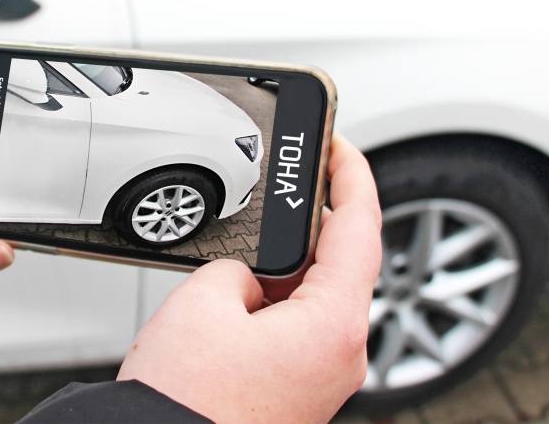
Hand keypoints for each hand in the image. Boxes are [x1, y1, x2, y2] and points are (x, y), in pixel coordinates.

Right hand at [117, 133, 381, 421]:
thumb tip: (249, 281)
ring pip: (317, 298)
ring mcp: (323, 376)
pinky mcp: (301, 388)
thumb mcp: (204, 300)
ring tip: (248, 254)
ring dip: (288, 269)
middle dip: (314, 226)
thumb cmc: (186, 404)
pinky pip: (300, 328)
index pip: (361, 230)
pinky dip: (278, 302)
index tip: (342, 150)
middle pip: (343, 265)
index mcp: (334, 326)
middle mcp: (341, 355)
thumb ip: (238, 267)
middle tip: (290, 191)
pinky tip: (243, 297)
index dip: (354, 178)